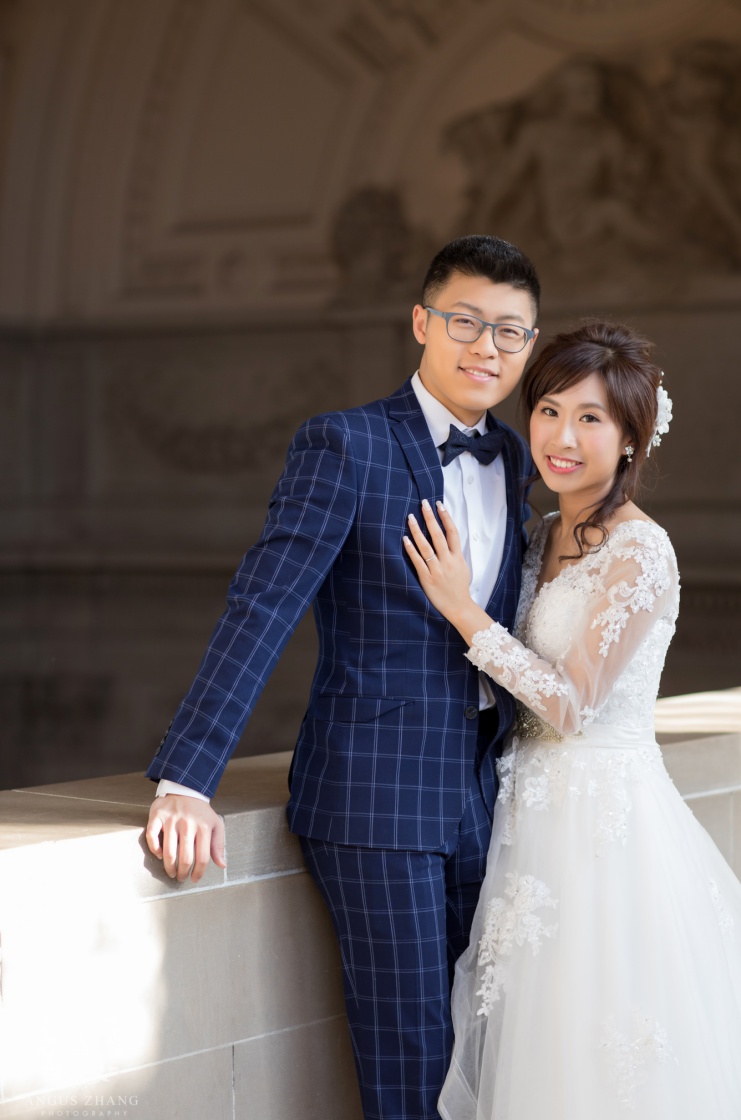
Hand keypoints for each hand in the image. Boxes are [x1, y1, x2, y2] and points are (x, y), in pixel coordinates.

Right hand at [146, 795, 225, 882]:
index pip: (202, 858)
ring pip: (168, 851)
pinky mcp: (157, 816)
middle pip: (185, 857)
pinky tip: (159, 855)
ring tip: (171, 872)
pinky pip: (152, 836)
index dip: (198, 872)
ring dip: (169, 867)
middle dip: (182, 873)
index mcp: (204, 827)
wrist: (186, 789)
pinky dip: (155, 849)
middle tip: (181, 878)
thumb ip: (218, 845)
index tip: (195, 878)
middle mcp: (187, 824)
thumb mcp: (216, 824)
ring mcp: (171, 820)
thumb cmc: (201, 812)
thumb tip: (222, 865)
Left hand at [404, 499, 477, 628]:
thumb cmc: (459, 587)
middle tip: (423, 503)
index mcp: (458, 557)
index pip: (452, 532)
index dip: (446, 517)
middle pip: (438, 535)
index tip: (439, 505)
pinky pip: (418, 561)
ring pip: (426, 546)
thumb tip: (448, 538)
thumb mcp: (462, 567)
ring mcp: (437, 570)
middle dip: (430, 517)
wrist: (459, 607)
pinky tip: (405, 539)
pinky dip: (411, 549)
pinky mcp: (427, 578)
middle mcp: (448, 561)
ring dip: (418, 530)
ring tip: (411, 517)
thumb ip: (455, 553)